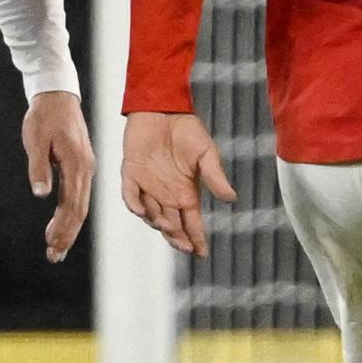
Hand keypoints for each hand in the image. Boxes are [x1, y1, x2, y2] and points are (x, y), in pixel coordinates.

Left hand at [23, 90, 93, 262]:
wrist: (57, 95)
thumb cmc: (43, 116)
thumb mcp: (36, 140)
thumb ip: (38, 167)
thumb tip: (41, 194)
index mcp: (76, 164)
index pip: (72, 205)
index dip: (63, 228)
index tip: (52, 246)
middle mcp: (86, 170)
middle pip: (79, 211)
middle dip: (66, 235)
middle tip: (54, 256)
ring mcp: (85, 169)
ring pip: (79, 205)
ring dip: (68, 227)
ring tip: (55, 247)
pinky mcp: (80, 167)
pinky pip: (77, 196)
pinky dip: (69, 213)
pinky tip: (60, 224)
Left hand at [121, 110, 236, 257]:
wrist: (163, 109)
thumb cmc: (187, 130)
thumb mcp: (206, 154)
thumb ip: (215, 176)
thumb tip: (231, 198)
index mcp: (186, 192)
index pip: (192, 223)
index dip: (197, 239)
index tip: (202, 254)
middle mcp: (167, 195)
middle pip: (172, 226)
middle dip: (178, 238)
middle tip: (184, 246)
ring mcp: (148, 187)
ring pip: (152, 215)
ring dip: (159, 223)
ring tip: (168, 226)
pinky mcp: (131, 174)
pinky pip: (130, 196)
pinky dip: (135, 205)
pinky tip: (143, 210)